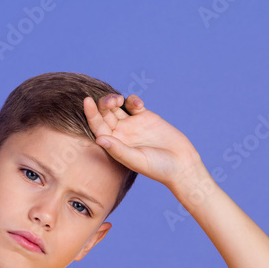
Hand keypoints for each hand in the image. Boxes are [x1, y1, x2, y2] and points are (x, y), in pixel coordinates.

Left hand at [84, 93, 204, 190]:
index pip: (97, 127)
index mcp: (113, 145)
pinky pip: (132, 103)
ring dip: (115, 99)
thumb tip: (99, 139)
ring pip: (116, 106)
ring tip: (120, 100)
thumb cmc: (158, 168)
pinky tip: (138, 105)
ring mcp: (132, 124)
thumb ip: (118, 149)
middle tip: (113, 101)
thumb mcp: (137, 160)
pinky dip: (132, 100)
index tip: (87, 101)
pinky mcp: (145, 117)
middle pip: (104, 114)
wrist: (181, 165)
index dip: (91, 114)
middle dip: (104, 104)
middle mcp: (120, 134)